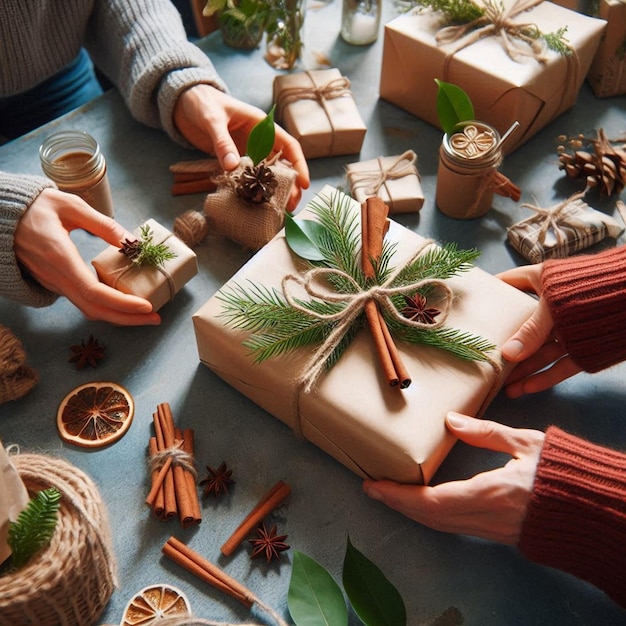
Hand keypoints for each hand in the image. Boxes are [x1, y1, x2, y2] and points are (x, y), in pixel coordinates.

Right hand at [14, 188, 160, 325]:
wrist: (0, 215)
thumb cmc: (36, 206)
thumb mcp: (71, 206)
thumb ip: (103, 224)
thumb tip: (132, 242)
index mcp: (60, 258)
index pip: (95, 292)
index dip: (122, 304)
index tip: (147, 307)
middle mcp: (55, 277)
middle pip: (95, 309)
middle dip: (127, 319)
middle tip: (155, 319)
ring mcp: (53, 282)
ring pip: (88, 308)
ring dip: (118, 315)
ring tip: (145, 313)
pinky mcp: (54, 282)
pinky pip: (82, 301)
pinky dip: (105, 306)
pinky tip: (124, 300)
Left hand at [173, 84, 309, 210]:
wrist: (182, 101)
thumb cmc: (201, 102)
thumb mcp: (212, 119)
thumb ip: (222, 142)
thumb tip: (233, 167)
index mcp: (262, 125)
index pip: (289, 145)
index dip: (299, 164)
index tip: (303, 183)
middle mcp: (259, 139)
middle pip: (282, 164)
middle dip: (289, 184)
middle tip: (290, 204)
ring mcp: (248, 150)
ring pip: (267, 173)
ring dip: (273, 190)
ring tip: (277, 208)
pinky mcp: (235, 159)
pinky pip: (249, 176)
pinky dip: (254, 189)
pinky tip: (256, 201)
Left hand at [363, 413, 544, 544]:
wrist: (591, 509)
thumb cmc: (562, 472)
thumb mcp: (527, 444)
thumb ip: (487, 432)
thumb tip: (450, 421)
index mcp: (490, 494)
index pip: (432, 501)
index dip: (399, 496)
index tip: (374, 485)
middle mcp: (485, 517)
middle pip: (430, 517)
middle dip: (397, 504)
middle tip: (372, 488)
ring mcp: (491, 529)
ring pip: (441, 525)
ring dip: (411, 512)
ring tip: (389, 494)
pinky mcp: (496, 532)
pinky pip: (454, 527)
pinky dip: (431, 516)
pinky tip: (422, 505)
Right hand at [497, 265, 581, 396]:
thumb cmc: (591, 289)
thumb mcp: (553, 305)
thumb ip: (531, 331)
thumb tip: (508, 355)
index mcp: (543, 281)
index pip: (510, 282)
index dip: (492, 289)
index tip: (474, 302)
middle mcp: (553, 306)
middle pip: (523, 327)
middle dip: (505, 345)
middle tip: (486, 360)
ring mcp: (568, 327)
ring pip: (542, 351)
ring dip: (525, 370)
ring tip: (506, 388)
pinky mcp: (584, 347)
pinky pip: (561, 364)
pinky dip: (546, 377)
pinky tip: (528, 389)